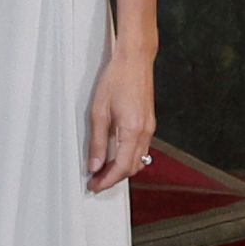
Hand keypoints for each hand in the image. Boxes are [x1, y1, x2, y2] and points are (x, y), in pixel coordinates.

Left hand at [86, 45, 157, 193]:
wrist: (134, 60)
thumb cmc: (117, 79)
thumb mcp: (99, 111)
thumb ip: (98, 142)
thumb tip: (95, 164)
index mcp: (132, 130)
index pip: (122, 167)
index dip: (107, 180)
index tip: (95, 185)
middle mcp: (145, 132)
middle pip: (132, 167)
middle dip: (114, 178)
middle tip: (96, 181)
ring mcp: (150, 128)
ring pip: (139, 159)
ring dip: (122, 169)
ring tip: (103, 170)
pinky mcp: (149, 123)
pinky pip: (141, 148)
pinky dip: (129, 157)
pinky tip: (116, 155)